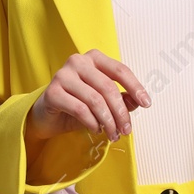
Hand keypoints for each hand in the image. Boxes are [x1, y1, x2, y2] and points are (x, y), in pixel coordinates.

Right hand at [27, 50, 150, 143]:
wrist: (46, 116)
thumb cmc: (77, 105)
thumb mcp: (103, 102)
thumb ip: (120, 98)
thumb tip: (138, 102)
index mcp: (93, 58)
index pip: (120, 70)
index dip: (135, 87)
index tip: (147, 103)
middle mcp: (77, 61)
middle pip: (108, 87)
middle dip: (121, 112)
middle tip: (126, 130)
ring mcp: (63, 75)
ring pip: (95, 100)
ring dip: (108, 121)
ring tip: (112, 134)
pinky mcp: (52, 92)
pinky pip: (80, 109)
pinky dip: (92, 122)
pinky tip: (96, 129)